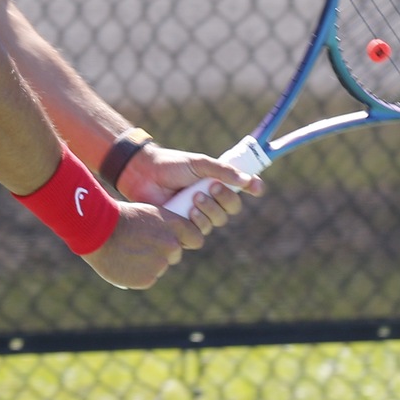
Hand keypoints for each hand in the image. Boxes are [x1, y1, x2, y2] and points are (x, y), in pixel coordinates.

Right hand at [82, 201, 189, 289]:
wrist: (97, 229)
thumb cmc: (120, 217)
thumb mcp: (148, 214)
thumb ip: (164, 229)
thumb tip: (173, 241)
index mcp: (175, 226)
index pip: (196, 239)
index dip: (185, 241)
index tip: (175, 241)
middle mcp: (172, 246)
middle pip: (175, 255)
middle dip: (162, 253)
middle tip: (141, 245)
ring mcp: (160, 264)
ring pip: (159, 267)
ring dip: (148, 264)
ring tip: (127, 252)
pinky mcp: (147, 279)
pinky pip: (146, 278)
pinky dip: (136, 274)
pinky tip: (123, 263)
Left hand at [119, 145, 264, 234]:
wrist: (143, 174)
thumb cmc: (171, 165)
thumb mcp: (199, 163)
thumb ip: (223, 171)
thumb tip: (248, 180)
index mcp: (216, 184)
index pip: (240, 191)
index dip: (252, 189)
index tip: (256, 188)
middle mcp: (209, 201)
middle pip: (231, 210)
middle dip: (224, 199)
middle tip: (210, 187)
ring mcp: (196, 216)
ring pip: (216, 222)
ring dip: (209, 210)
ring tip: (194, 198)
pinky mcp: (182, 229)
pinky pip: (199, 235)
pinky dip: (197, 223)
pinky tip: (188, 212)